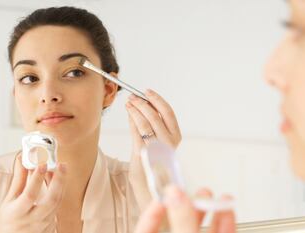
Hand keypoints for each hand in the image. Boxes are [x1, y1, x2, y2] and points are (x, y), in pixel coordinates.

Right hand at [0, 156, 66, 232]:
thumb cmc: (9, 218)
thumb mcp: (9, 200)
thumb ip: (18, 179)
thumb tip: (22, 158)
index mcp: (17, 214)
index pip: (30, 195)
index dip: (36, 179)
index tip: (42, 164)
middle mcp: (32, 220)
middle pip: (51, 200)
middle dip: (58, 181)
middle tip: (61, 164)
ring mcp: (44, 224)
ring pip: (57, 202)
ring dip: (61, 183)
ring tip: (61, 168)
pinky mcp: (52, 225)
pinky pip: (58, 205)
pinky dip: (59, 191)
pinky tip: (58, 180)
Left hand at [126, 89, 181, 208]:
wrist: (149, 188)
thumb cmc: (152, 164)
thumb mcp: (153, 141)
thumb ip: (149, 125)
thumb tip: (140, 105)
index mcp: (175, 137)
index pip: (168, 113)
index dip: (157, 100)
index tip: (147, 92)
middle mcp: (169, 142)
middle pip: (156, 115)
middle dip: (143, 103)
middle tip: (133, 96)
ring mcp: (158, 148)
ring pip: (147, 122)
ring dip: (136, 109)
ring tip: (129, 102)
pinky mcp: (145, 153)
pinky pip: (138, 132)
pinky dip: (132, 119)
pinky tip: (129, 113)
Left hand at [134, 186, 235, 232]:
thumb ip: (181, 223)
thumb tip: (175, 194)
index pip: (145, 229)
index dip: (152, 210)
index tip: (163, 195)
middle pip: (176, 224)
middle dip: (184, 204)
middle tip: (188, 188)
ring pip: (199, 229)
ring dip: (207, 210)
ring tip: (209, 194)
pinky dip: (224, 223)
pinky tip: (226, 209)